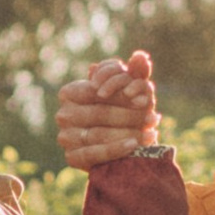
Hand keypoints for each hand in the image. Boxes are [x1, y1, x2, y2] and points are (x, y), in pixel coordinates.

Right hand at [55, 50, 159, 168]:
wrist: (119, 145)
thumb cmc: (123, 112)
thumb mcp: (129, 91)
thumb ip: (135, 74)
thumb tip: (141, 57)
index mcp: (69, 93)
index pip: (96, 92)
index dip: (122, 95)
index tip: (146, 100)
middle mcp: (63, 114)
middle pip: (99, 113)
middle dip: (128, 116)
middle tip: (152, 117)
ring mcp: (64, 137)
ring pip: (97, 134)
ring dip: (127, 133)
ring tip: (150, 132)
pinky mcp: (70, 157)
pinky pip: (93, 154)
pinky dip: (115, 150)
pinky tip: (134, 146)